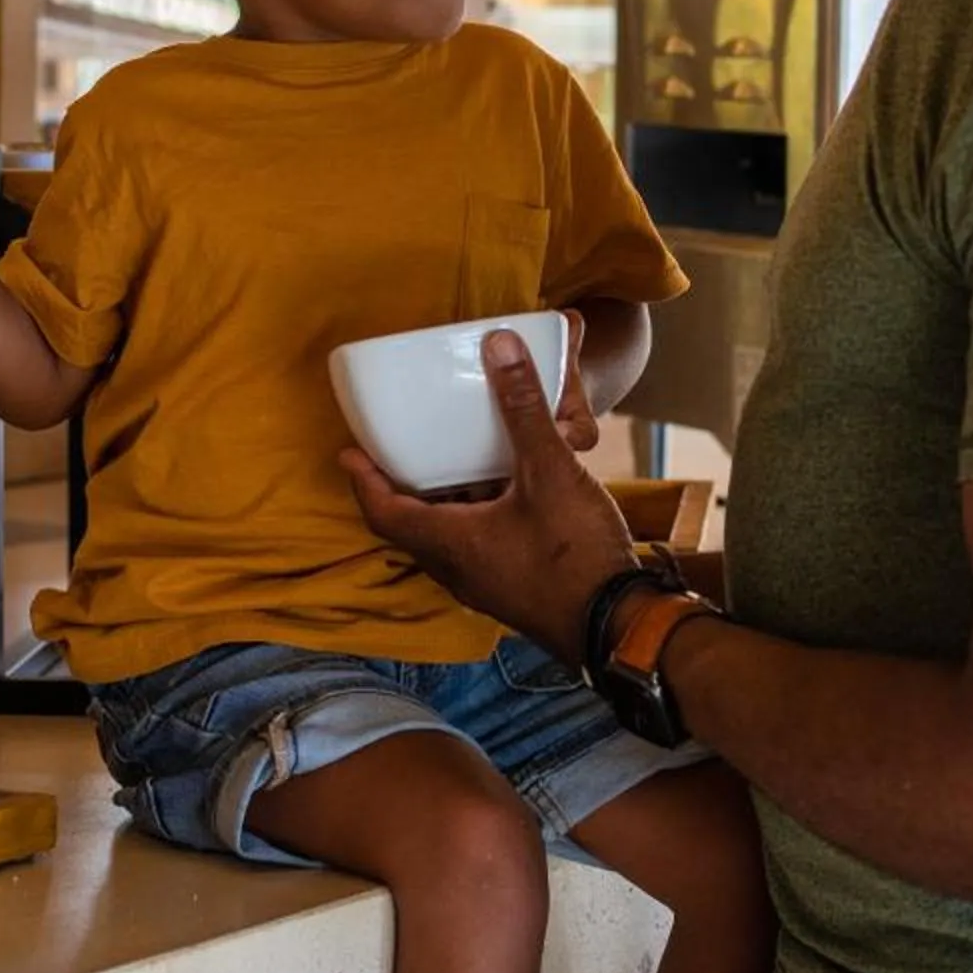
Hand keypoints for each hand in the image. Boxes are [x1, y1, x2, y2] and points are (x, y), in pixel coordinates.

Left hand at [344, 328, 635, 660]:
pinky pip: (479, 547)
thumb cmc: (577, 555)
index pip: (384, 512)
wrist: (622, 624)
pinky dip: (478, 516)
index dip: (363, 479)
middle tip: (399, 451)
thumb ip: (523, 408)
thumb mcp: (550, 471)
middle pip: (412, 525)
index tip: (350, 451)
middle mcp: (458, 570)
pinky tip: (506, 491)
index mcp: (450, 544)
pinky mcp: (515, 588)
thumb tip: (499, 348)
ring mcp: (487, 585)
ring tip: (452, 460)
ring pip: (448, 537)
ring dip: (445, 501)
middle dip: (403, 486)